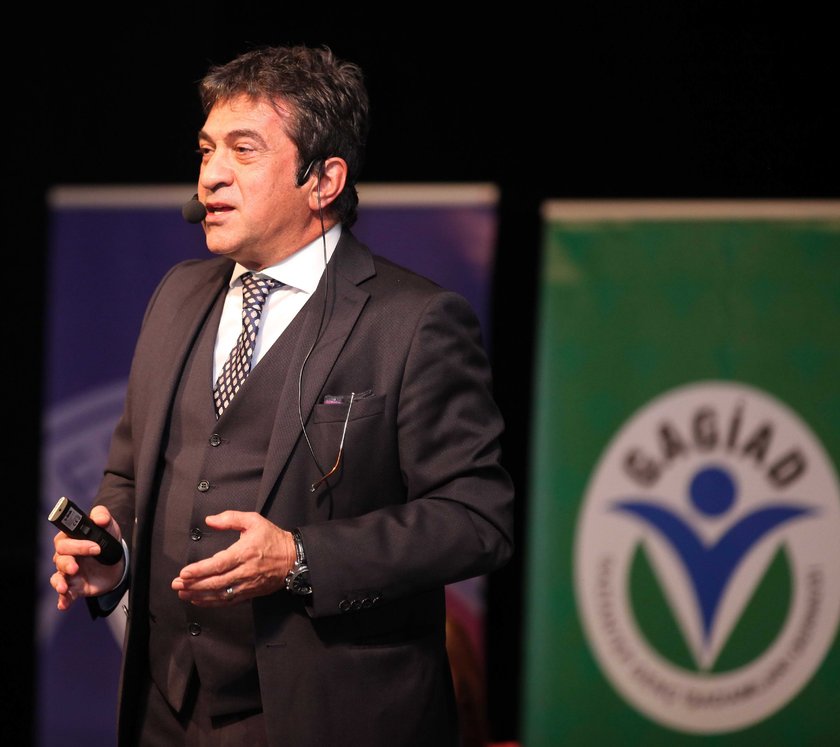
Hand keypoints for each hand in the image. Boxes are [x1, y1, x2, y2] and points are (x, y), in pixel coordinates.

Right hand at [50, 505, 124, 610]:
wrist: (118, 561)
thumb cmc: (107, 541)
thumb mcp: (109, 526)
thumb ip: (102, 516)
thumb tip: (100, 519)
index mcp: (71, 539)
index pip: (64, 540)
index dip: (76, 543)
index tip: (93, 546)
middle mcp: (67, 556)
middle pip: (60, 557)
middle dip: (68, 562)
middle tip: (78, 566)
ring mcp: (70, 572)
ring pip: (58, 576)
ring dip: (59, 582)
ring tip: (64, 587)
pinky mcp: (75, 587)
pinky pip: (65, 595)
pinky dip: (63, 599)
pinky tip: (64, 604)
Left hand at [171, 511, 295, 605]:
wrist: (293, 558)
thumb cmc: (273, 538)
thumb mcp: (254, 521)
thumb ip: (230, 518)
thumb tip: (210, 520)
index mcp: (245, 552)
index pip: (218, 564)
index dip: (200, 570)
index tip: (184, 572)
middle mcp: (245, 571)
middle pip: (215, 582)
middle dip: (194, 584)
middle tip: (176, 584)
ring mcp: (247, 584)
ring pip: (220, 594)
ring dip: (199, 595)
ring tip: (183, 593)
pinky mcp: (249, 593)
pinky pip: (228, 601)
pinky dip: (212, 603)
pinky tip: (199, 600)